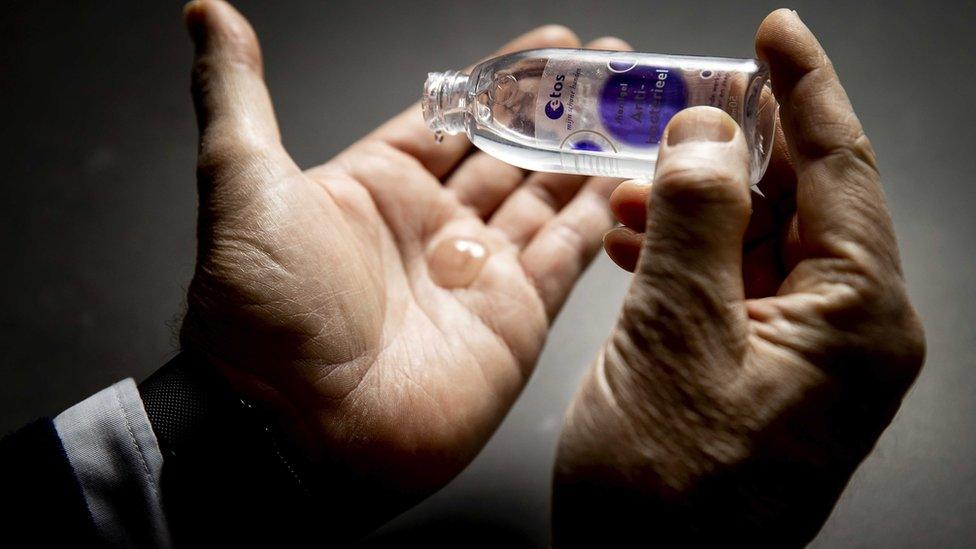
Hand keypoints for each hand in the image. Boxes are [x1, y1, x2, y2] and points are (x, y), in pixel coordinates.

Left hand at [178, 0, 626, 532]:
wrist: (293, 429)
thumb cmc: (262, 311)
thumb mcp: (241, 180)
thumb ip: (236, 93)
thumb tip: (210, 15)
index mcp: (375, 186)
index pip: (452, 115)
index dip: (503, 78)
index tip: (555, 44)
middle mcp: (431, 227)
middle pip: (510, 152)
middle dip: (560, 111)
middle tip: (615, 69)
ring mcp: (477, 273)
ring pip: (548, 196)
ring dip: (591, 154)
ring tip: (640, 110)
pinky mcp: (515, 318)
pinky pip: (569, 254)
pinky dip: (603, 215)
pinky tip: (635, 176)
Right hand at [553, 9, 924, 546]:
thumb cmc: (666, 497)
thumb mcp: (673, 337)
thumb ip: (696, 221)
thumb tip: (708, 131)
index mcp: (855, 321)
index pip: (841, 171)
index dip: (805, 90)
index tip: (775, 33)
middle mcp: (846, 335)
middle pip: (803, 201)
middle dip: (739, 144)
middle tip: (687, 97)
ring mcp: (803, 357)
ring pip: (758, 242)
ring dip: (698, 201)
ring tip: (635, 174)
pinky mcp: (759, 374)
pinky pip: (731, 287)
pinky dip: (685, 253)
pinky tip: (637, 236)